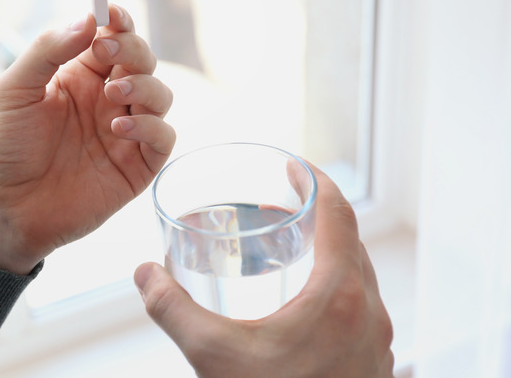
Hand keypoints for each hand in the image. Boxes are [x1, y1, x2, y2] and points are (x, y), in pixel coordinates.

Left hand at [0, 5, 175, 273]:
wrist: (5, 208)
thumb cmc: (5, 148)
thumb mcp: (14, 90)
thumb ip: (47, 51)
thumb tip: (87, 19)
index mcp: (80, 76)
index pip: (111, 38)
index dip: (117, 22)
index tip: (110, 12)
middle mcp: (107, 100)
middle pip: (142, 61)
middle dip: (133, 49)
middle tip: (108, 51)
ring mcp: (125, 132)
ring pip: (160, 95)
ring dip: (145, 85)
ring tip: (115, 92)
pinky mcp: (136, 166)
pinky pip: (163, 138)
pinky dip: (151, 126)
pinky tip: (119, 127)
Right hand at [134, 163, 393, 377]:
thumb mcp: (211, 356)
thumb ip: (172, 308)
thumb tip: (144, 273)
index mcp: (339, 295)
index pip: (338, 213)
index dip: (315, 179)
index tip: (293, 164)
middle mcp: (370, 310)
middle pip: (351, 238)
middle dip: (318, 211)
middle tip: (284, 201)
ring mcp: (378, 338)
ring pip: (359, 272)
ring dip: (330, 247)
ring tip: (292, 244)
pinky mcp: (374, 361)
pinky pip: (362, 303)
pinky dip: (337, 282)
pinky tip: (304, 299)